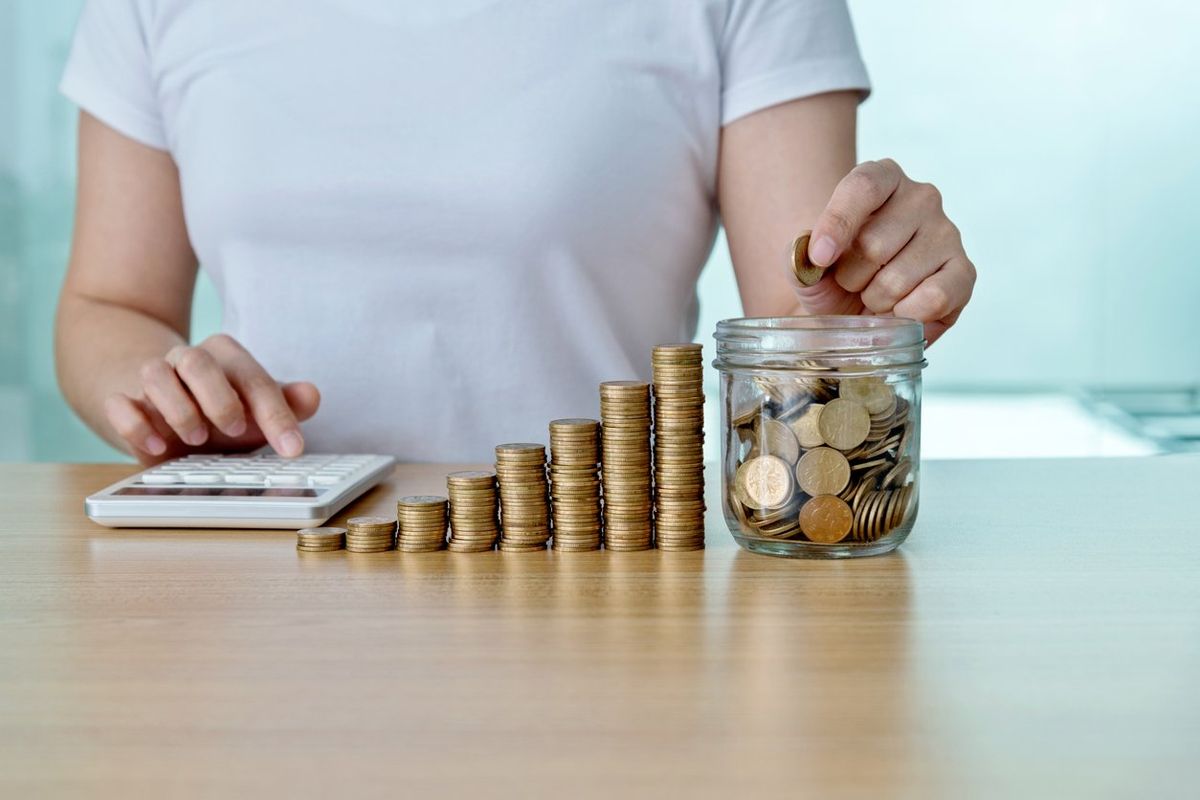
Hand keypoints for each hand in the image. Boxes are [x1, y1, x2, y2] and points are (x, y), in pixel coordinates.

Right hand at [104, 333, 320, 464]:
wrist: (156, 400)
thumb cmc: (217, 406)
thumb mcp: (253, 408)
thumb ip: (284, 403)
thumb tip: (311, 395)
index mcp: (226, 358)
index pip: (254, 379)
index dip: (276, 414)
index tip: (292, 448)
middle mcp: (187, 361)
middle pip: (199, 362)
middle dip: (219, 399)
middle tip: (234, 430)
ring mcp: (152, 378)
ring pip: (156, 374)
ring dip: (178, 408)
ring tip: (195, 439)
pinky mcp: (122, 400)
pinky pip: (119, 403)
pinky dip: (134, 423)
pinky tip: (155, 446)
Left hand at [797, 158, 975, 344]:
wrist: (856, 310)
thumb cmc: (833, 277)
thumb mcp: (804, 265)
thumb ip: (797, 256)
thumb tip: (812, 256)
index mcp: (880, 179)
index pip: (863, 187)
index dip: (838, 224)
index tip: (819, 258)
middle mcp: (921, 197)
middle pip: (874, 244)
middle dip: (851, 279)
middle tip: (853, 283)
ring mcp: (947, 232)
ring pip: (898, 279)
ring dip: (875, 302)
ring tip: (876, 297)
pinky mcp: (964, 271)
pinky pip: (934, 299)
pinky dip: (906, 317)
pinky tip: (900, 312)